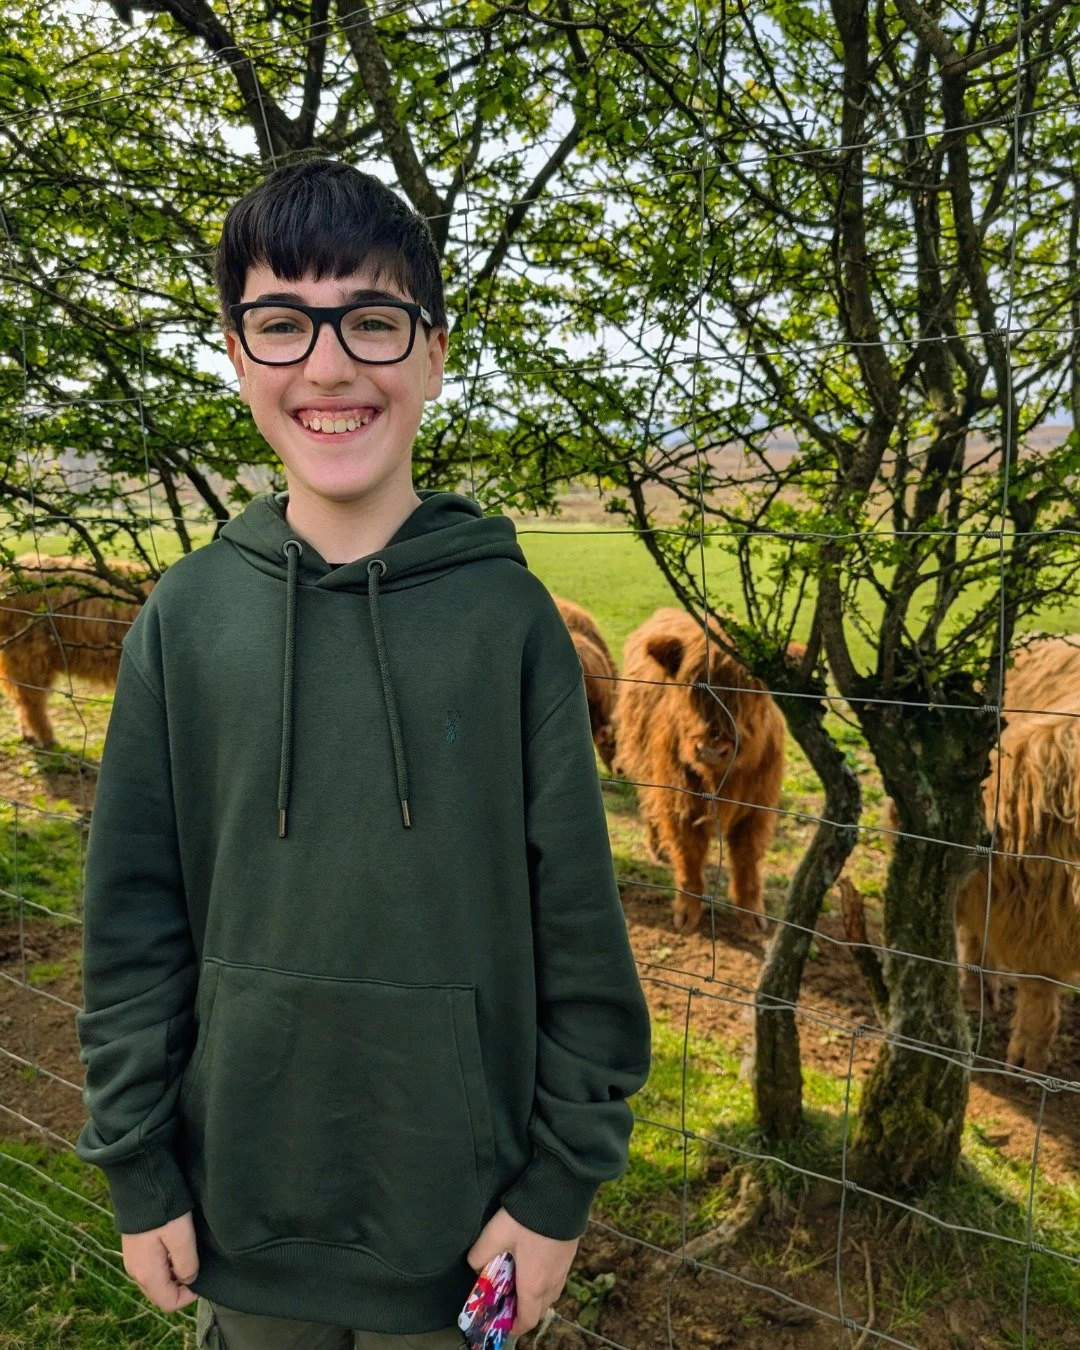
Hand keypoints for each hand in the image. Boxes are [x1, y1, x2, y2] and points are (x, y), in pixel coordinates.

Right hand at [121, 1210, 198, 1311]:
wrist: (141, 1185)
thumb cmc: (164, 1212)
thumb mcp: (183, 1238)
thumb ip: (187, 1265)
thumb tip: (189, 1280)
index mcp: (147, 1274)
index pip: (168, 1303)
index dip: (188, 1297)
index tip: (202, 1276)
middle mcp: (135, 1273)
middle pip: (161, 1294)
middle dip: (180, 1287)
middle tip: (194, 1264)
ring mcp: (132, 1261)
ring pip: (156, 1281)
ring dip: (173, 1275)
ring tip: (186, 1253)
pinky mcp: (134, 1249)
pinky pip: (151, 1268)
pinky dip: (165, 1265)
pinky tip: (174, 1246)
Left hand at [466, 1206, 578, 1336]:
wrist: (560, 1194)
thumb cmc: (527, 1219)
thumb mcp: (495, 1234)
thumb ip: (479, 1254)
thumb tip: (474, 1266)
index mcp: (533, 1284)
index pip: (527, 1319)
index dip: (516, 1327)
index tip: (505, 1324)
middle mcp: (552, 1282)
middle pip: (540, 1310)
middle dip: (525, 1312)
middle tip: (509, 1301)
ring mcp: (564, 1269)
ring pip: (551, 1295)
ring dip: (537, 1297)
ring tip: (522, 1282)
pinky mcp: (570, 1255)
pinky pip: (558, 1279)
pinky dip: (547, 1282)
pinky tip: (536, 1263)